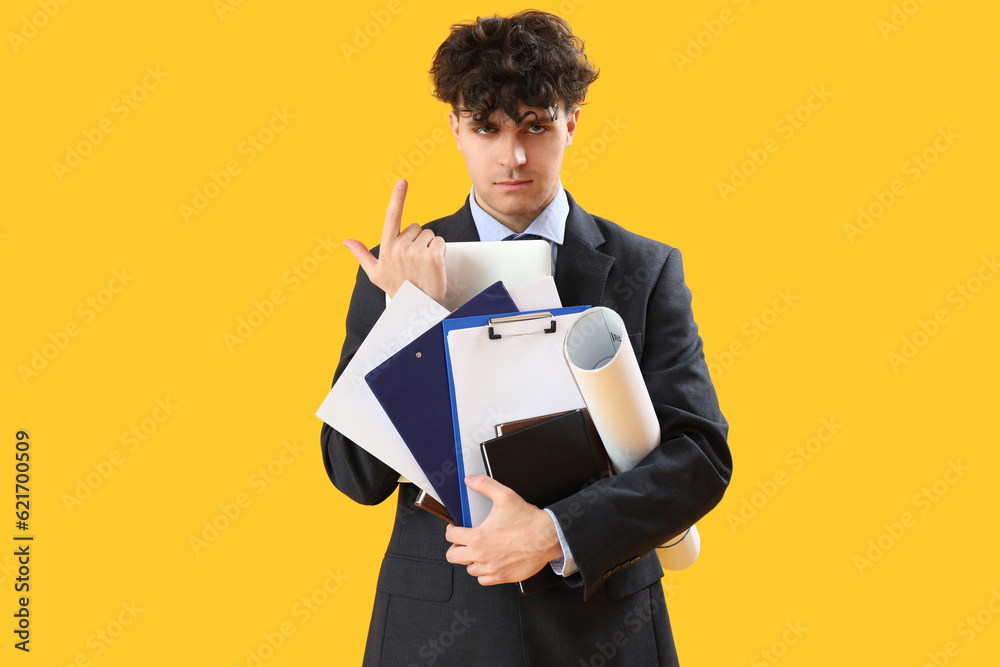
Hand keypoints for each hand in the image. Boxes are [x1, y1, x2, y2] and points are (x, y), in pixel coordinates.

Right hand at [343, 179, 446, 303]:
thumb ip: (361, 254)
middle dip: (418, 240)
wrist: (416, 308)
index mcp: (387, 247)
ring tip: (423, 266)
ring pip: (429, 235)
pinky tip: (434, 266)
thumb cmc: (397, 289)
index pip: (391, 217)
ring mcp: (416, 251)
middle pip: (417, 227)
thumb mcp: (375, 273)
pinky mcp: (433, 256)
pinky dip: (440, 252)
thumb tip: (346, 241)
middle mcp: (400, 247)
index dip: (397, 198)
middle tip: (415, 261)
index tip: (402, 182)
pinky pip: (440, 242)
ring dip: (429, 247)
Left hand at [444, 475, 562, 585]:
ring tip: (479, 550)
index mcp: (478, 537)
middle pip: (452, 556)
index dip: (451, 529)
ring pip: (468, 569)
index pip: (451, 536)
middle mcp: (482, 555)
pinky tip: (490, 561)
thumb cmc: (529, 521)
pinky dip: (484, 572)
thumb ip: (484, 485)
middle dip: (456, 547)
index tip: (456, 527)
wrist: (549, 537)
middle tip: (464, 541)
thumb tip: (470, 480)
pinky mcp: (502, 577)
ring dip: (471, 560)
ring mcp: (491, 569)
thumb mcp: (505, 496)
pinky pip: (482, 580)